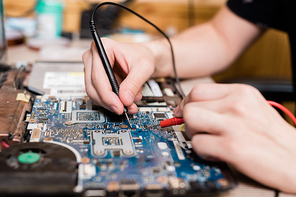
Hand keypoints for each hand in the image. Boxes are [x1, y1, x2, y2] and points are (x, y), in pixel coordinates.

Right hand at [83, 38, 154, 113]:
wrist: (144, 57)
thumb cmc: (143, 56)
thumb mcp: (144, 67)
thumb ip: (134, 83)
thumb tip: (124, 99)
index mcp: (103, 47)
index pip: (98, 76)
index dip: (107, 95)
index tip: (118, 106)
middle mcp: (93, 57)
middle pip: (93, 86)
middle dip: (109, 101)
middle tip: (124, 108)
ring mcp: (93, 69)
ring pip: (95, 94)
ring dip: (112, 103)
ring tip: (130, 102)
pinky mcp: (96, 79)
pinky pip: (100, 96)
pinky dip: (113, 101)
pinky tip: (127, 99)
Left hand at [174, 83, 295, 192]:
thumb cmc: (272, 136)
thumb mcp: (252, 107)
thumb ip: (224, 103)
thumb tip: (192, 105)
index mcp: (242, 92)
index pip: (198, 90)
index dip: (187, 103)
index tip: (185, 113)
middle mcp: (237, 104)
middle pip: (190, 105)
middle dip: (188, 120)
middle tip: (199, 130)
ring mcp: (234, 125)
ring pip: (189, 121)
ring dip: (193, 134)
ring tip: (208, 140)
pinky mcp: (231, 147)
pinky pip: (197, 144)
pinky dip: (202, 151)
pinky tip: (216, 153)